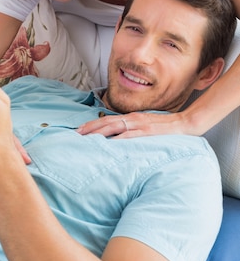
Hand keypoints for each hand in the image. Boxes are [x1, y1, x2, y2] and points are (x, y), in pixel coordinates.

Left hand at [76, 110, 191, 137]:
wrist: (185, 123)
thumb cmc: (165, 127)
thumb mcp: (145, 126)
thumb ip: (132, 130)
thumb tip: (118, 138)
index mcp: (131, 118)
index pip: (107, 120)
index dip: (92, 124)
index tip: (79, 130)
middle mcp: (132, 119)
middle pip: (106, 122)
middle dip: (90, 128)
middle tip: (76, 134)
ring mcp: (140, 124)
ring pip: (114, 126)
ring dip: (99, 132)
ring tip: (86, 137)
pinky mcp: (148, 132)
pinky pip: (131, 135)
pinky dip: (119, 138)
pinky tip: (109, 143)